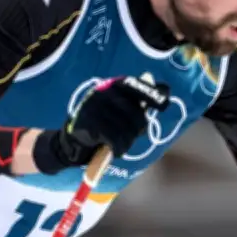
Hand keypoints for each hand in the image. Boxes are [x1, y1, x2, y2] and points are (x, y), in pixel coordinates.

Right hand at [32, 75, 169, 173]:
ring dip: (127, 142)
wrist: (72, 142)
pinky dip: (118, 149)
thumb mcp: (120, 110)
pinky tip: (115, 151)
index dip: (150, 94)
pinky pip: (115, 139)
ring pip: (126, 129)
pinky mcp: (89, 125)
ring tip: (120, 145)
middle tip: (130, 136)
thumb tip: (162, 86)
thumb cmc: (102, 125)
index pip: (133, 85)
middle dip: (138, 129)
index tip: (164, 104)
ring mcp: (94, 108)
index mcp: (110, 86)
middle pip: (134, 112)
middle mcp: (101, 93)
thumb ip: (139, 99)